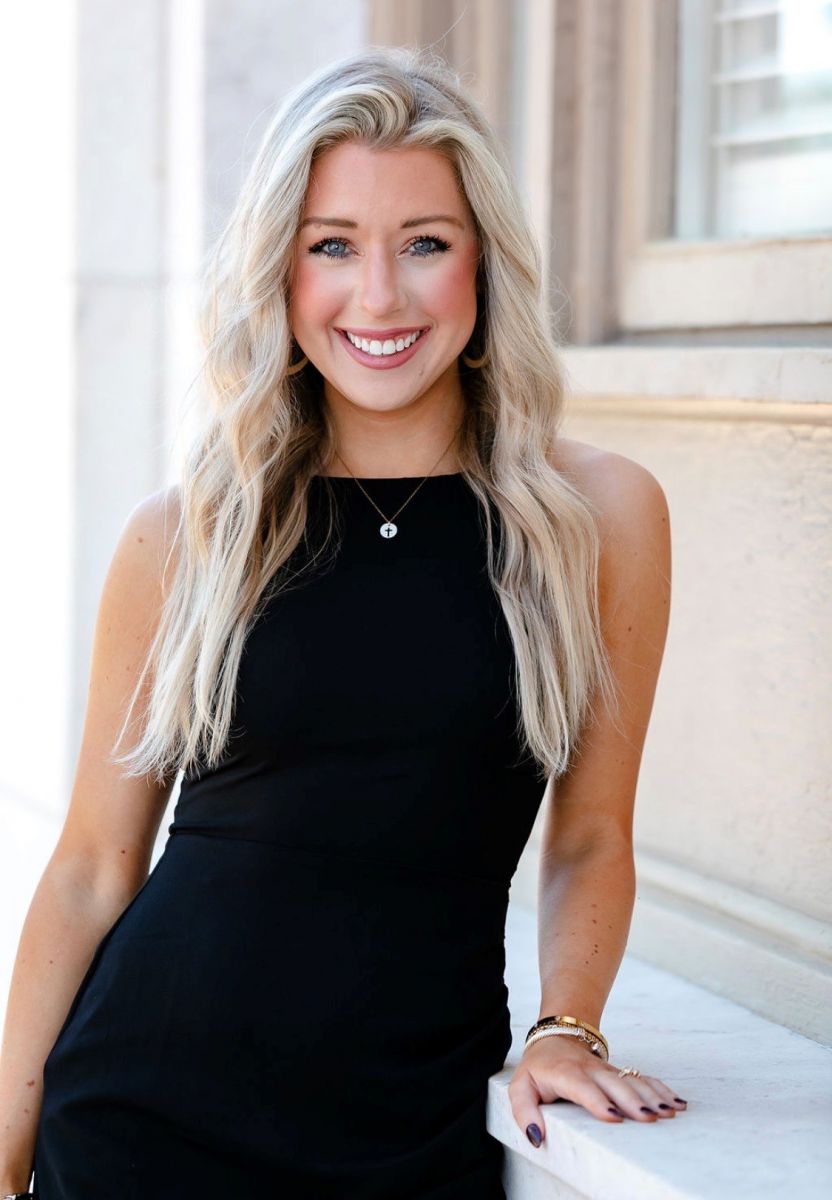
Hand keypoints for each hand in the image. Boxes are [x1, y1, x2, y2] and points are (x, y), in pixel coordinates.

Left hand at [508, 1034, 688, 1146]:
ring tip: (670, 1112)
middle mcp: (591, 1070)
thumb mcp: (521, 1087)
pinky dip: (662, 1089)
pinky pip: (644, 1079)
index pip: (583, 1087)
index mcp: (566, 1074)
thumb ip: (523, 1111)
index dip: (598, 1100)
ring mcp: (609, 1070)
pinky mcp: (620, 1072)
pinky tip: (679, 1103)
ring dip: (653, 1096)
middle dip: (633, 1100)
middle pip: (615, 1083)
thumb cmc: (538, 1068)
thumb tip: (536, 1137)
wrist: (556, 1036)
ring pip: (633, 1080)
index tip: (614, 1116)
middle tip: (651, 1118)